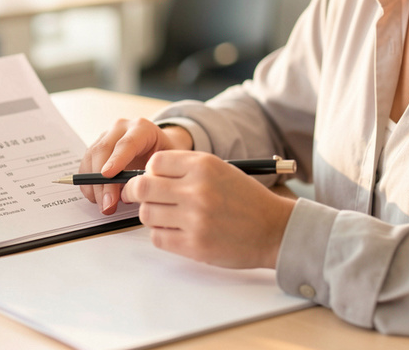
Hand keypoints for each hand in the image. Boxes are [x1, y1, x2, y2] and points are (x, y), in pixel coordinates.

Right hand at [78, 118, 193, 214]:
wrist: (159, 147)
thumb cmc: (165, 157)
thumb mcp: (169, 163)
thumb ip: (156, 174)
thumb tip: (138, 193)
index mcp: (141, 128)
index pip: (127, 142)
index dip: (116, 160)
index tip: (108, 176)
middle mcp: (121, 129)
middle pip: (104, 150)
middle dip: (103, 181)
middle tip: (108, 204)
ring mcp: (106, 136)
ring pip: (91, 157)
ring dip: (93, 185)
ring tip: (104, 205)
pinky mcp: (96, 147)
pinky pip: (86, 164)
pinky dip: (88, 184)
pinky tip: (97, 197)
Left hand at [121, 150, 296, 268]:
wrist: (273, 229)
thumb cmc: (246, 199)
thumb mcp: (220, 169)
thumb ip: (186, 168)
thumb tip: (147, 174)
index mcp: (204, 165)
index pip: (155, 163)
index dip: (149, 171)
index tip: (151, 179)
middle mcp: (197, 189)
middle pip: (143, 187)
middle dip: (134, 192)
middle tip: (137, 196)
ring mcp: (195, 219)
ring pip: (147, 214)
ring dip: (151, 215)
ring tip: (165, 215)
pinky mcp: (194, 245)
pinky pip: (158, 237)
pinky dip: (161, 234)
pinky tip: (175, 231)